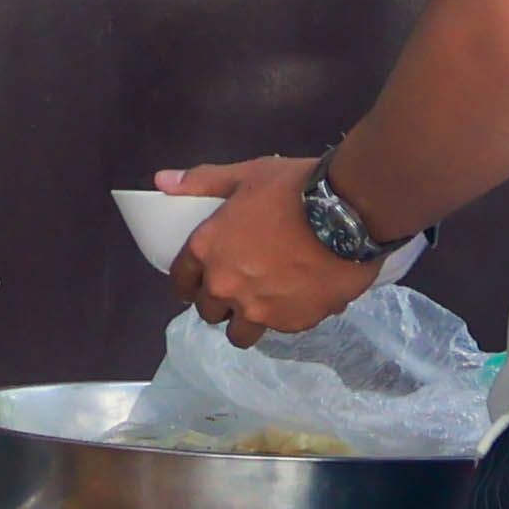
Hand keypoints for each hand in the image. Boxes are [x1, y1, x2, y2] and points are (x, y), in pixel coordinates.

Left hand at [163, 154, 370, 342]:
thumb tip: (161, 181)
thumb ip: (202, 181)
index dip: (190, 282)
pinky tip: (299, 300)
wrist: (347, 214)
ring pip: (240, 333)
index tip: (201, 280)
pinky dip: (285, 318)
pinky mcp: (291, 324)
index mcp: (207, 250)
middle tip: (240, 285)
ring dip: (247, 321)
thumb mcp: (246, 175)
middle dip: (220, 301)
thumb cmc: (293, 189)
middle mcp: (225, 286)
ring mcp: (257, 310)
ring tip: (266, 304)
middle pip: (209, 311)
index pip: (181, 281)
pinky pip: (280, 330)